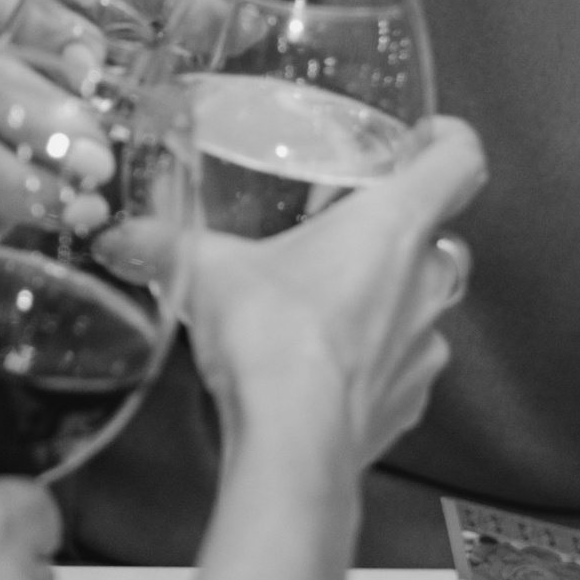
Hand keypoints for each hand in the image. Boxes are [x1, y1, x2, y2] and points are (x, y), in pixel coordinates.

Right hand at [185, 118, 486, 468]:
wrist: (293, 441)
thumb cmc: (273, 342)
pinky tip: (327, 367)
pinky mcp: (411, 399)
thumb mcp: (206, 273)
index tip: (427, 139)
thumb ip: (163, 244)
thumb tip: (120, 237)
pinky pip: (405, 366)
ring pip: (426, 304)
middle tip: (350, 230)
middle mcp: (426, 281)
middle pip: (441, 236)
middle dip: (403, 233)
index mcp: (394, 225)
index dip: (449, 141)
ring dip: (390, 299)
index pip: (459, 161)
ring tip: (331, 304)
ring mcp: (426, 344)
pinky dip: (376, 361)